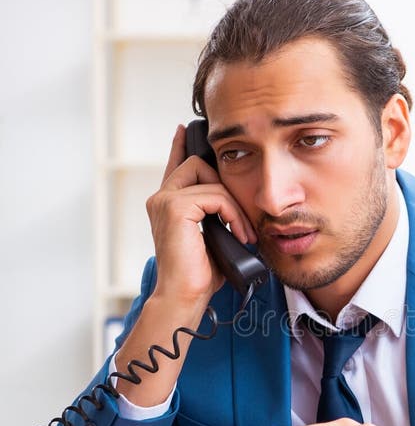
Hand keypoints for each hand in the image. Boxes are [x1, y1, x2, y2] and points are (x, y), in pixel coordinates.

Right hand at [146, 124, 255, 307]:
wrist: (185, 296)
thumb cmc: (200, 275)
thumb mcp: (212, 238)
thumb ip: (215, 215)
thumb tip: (234, 204)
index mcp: (167, 205)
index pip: (176, 166)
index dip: (181, 146)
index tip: (185, 129)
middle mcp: (161, 198)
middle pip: (198, 165)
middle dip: (226, 187)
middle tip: (242, 221)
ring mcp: (164, 200)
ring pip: (209, 179)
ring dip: (234, 206)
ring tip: (243, 232)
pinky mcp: (174, 207)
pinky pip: (215, 195)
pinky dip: (233, 213)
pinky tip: (239, 234)